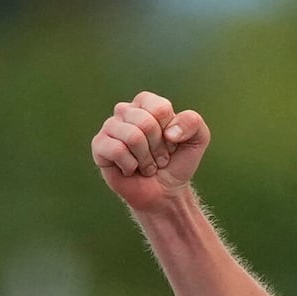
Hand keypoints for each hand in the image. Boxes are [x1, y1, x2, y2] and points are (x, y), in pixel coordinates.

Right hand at [90, 90, 208, 208]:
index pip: (160, 108)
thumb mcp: (198, 139)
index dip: (170, 132)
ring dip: (145, 159)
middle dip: (158, 148)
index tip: (171, 143)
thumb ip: (193, 122)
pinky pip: (116, 149)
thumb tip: (169, 132)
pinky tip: (130, 169)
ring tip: (146, 165)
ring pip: (132, 136)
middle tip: (158, 158)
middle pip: (145, 122)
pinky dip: (130, 165)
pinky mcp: (99, 146)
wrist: (165, 191)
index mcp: (146, 103)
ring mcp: (109, 127)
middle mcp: (125, 111)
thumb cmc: (177, 162)